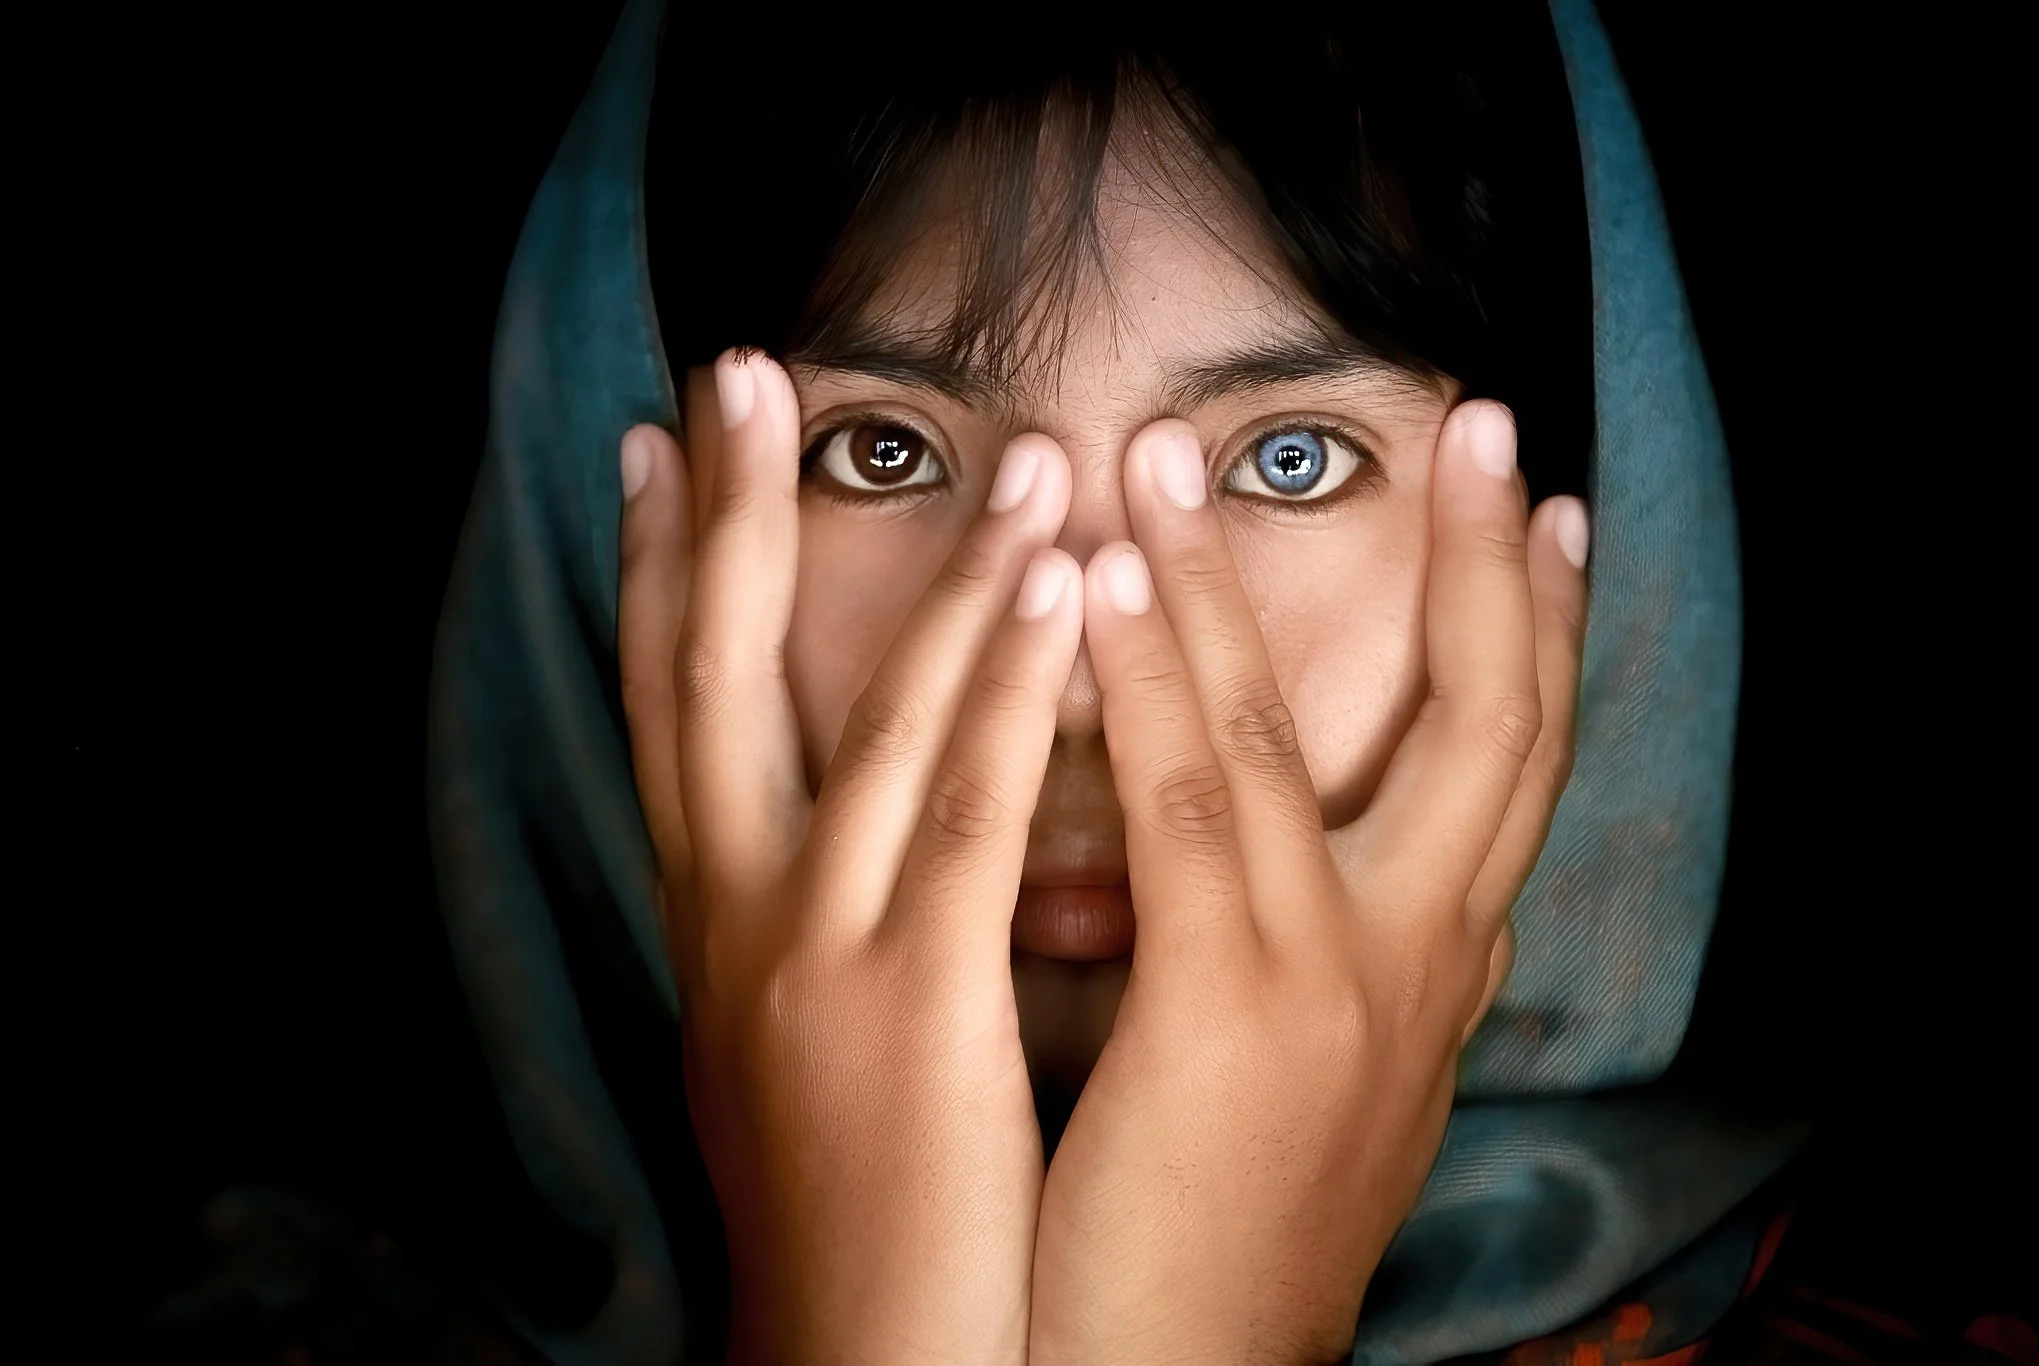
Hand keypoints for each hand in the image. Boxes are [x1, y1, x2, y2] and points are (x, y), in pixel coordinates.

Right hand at [617, 350, 1084, 1365]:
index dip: (652, 577)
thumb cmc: (844, 1223)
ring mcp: (816, 954)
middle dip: (714, 520)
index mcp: (716, 927)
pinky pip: (966, 814)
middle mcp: (738, 918)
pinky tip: (1055, 582)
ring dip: (929, 567)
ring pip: (867, 721)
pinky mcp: (907, 1004)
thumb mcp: (794, 1053)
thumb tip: (833, 848)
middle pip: (704, 678)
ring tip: (998, 444)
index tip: (655, 458)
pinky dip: (1002, 685)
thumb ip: (813, 930)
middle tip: (727, 373)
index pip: (671, 713)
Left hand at [1028, 402, 1589, 1364]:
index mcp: (1442, 971)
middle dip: (1495, 567)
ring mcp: (1342, 980)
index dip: (1541, 633)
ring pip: (1304, 733)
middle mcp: (1425, 961)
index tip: (1539, 517)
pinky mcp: (1238, 1009)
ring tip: (1173, 454)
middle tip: (1482, 423)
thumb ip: (1324, 953)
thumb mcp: (1312, 1074)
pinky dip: (1152, 675)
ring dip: (1230, 577)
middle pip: (1497, 722)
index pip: (1517, 767)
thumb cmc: (1220, 1229)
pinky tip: (1095, 578)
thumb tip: (1283, 850)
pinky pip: (1194, 802)